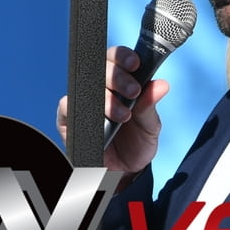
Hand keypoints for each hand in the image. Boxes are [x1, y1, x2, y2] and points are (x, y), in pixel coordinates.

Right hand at [56, 45, 169, 181]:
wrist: (124, 173)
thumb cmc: (136, 144)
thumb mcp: (149, 127)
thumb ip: (150, 105)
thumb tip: (162, 84)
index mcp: (122, 83)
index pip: (118, 59)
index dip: (124, 56)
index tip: (136, 64)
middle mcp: (101, 88)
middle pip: (101, 67)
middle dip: (118, 77)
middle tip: (133, 92)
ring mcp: (83, 101)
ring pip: (86, 84)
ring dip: (105, 97)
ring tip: (123, 115)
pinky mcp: (68, 118)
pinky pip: (67, 105)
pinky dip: (82, 108)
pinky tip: (100, 120)